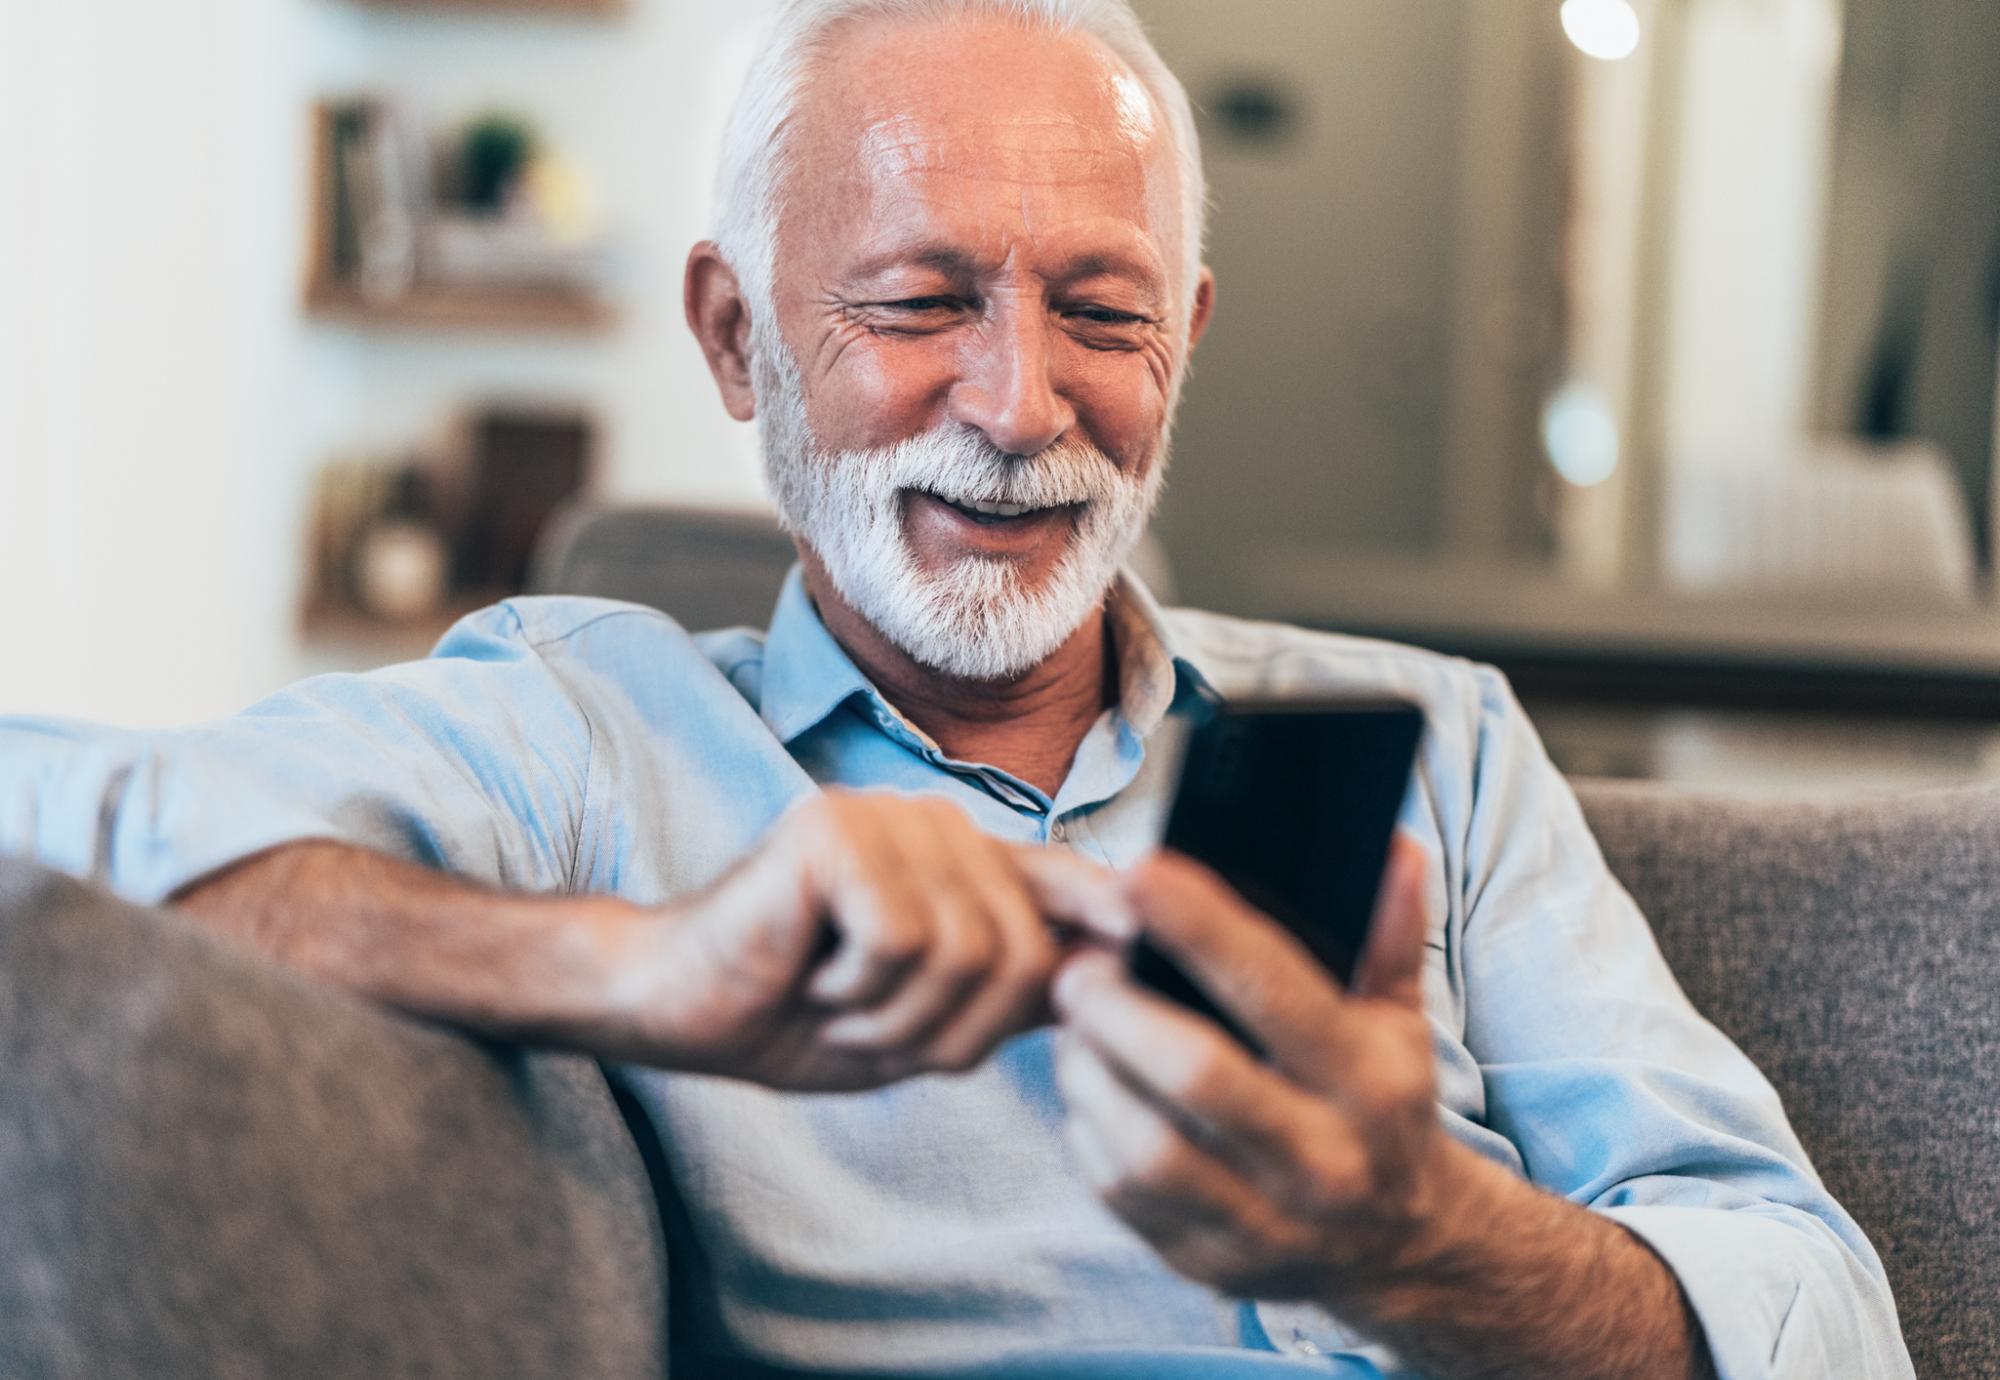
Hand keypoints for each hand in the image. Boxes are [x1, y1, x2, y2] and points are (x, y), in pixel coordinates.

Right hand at [614, 790, 1132, 1090]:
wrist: (676, 1006)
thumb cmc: (795, 1013)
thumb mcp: (924, 1019)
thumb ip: (1010, 991)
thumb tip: (1113, 975)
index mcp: (960, 862)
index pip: (1062, 880)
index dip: (1109, 911)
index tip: (1144, 943)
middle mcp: (933, 824)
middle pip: (1023, 948)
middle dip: (957, 1030)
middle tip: (878, 1036)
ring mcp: (885, 818)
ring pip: (968, 949)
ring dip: (901, 1019)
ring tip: (844, 1008)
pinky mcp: (835, 830)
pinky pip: (902, 939)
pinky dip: (858, 992)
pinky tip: (812, 979)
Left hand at [1052, 834, 1457, 1308]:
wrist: (1402, 1245)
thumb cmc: (1380, 1103)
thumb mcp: (1398, 1019)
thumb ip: (1389, 933)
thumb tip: (1390, 845)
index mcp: (1369, 1083)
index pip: (1279, 993)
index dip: (1204, 928)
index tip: (1141, 874)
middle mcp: (1322, 1160)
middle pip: (1198, 1077)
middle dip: (1120, 1010)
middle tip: (1078, 965)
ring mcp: (1265, 1223)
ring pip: (1147, 1149)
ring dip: (1091, 1073)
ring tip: (1074, 1024)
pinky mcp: (1209, 1264)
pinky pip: (1123, 1196)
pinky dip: (1087, 1131)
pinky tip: (1087, 1085)